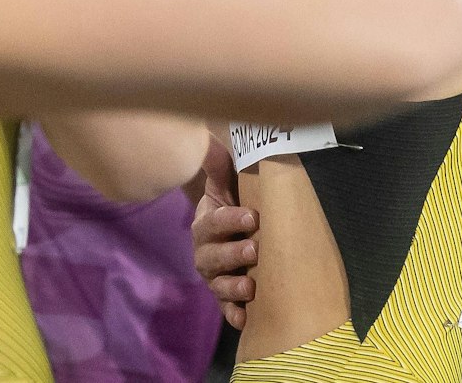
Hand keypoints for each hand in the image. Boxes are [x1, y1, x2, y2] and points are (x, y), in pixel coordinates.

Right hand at [191, 148, 256, 328]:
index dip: (230, 220)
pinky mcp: (226, 296)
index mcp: (206, 224)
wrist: (235, 228)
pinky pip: (226, 308)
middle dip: (233, 255)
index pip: (213, 222)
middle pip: (212, 257)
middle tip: (255, 251)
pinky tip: (244, 320)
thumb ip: (220, 165)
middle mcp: (205, 252)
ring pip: (218, 285)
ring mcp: (215, 276)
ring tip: (251, 288)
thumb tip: (210, 141)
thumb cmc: (234, 201)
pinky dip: (234, 315)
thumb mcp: (227, 181)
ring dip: (233, 288)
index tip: (253, 217)